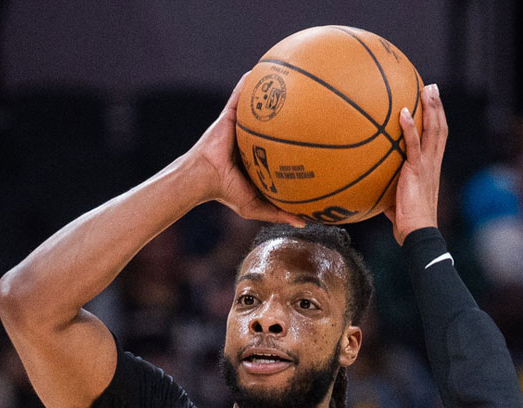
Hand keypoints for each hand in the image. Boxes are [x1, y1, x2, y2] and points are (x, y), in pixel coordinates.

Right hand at [181, 73, 303, 224]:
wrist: (203, 178)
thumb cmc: (225, 192)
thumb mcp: (256, 205)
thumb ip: (279, 212)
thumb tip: (306, 222)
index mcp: (260, 155)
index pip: (281, 143)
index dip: (297, 135)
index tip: (318, 128)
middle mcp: (252, 137)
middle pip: (274, 120)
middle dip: (289, 108)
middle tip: (310, 97)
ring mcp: (240, 126)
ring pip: (257, 105)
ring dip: (268, 91)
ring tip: (287, 74)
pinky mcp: (228, 117)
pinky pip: (238, 96)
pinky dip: (246, 83)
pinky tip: (258, 70)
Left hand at [383, 83, 445, 243]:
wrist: (417, 232)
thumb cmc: (406, 222)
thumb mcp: (396, 199)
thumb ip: (387, 188)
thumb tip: (369, 187)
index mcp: (431, 168)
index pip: (437, 138)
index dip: (436, 120)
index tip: (432, 103)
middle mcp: (433, 163)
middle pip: (440, 128)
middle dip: (437, 106)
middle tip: (432, 87)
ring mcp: (427, 165)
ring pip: (434, 130)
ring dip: (431, 107)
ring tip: (427, 88)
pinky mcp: (417, 170)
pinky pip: (413, 144)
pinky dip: (409, 127)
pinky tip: (403, 112)